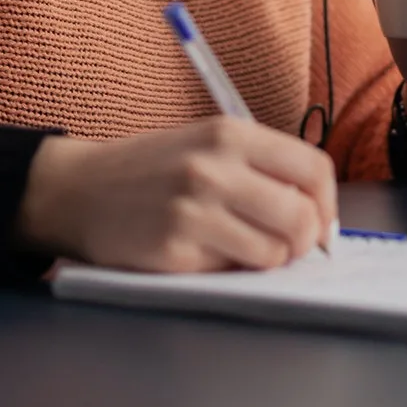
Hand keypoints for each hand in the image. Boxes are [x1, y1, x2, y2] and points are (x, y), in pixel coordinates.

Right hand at [14, 117, 335, 271]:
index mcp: (230, 134)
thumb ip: (260, 168)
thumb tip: (317, 214)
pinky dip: (228, 269)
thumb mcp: (206, 144)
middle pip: (301, 217)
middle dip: (305, 241)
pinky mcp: (173, 250)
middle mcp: (214, 168)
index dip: (328, 204)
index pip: (313, 169)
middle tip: (288, 246)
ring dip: (267, 259)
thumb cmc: (152, 169)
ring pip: (274, 252)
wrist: (78, 189)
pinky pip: (231, 272)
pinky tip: (203, 252)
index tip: (321, 222)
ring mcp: (193, 210)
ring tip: (240, 247)